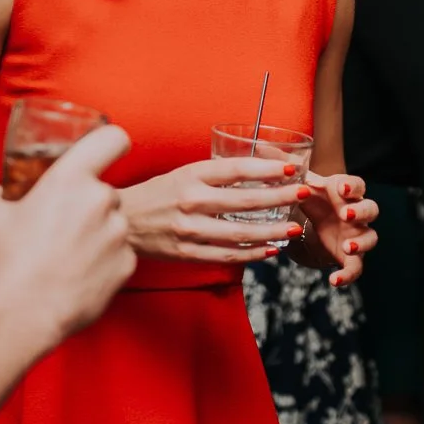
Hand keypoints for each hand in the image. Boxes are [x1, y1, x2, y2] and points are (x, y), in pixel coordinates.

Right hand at [0, 123, 136, 345]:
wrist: (24, 311)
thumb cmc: (7, 260)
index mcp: (71, 179)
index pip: (112, 139)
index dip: (110, 143)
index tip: (105, 152)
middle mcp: (101, 200)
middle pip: (106, 191)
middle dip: (89, 206)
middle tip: (64, 226)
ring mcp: (118, 233)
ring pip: (114, 224)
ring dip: (98, 234)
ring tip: (69, 255)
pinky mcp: (127, 264)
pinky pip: (120, 254)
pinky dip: (105, 262)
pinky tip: (79, 274)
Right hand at [119, 158, 313, 262]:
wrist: (120, 222)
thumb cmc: (155, 195)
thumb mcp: (181, 174)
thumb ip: (214, 175)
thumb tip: (257, 171)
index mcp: (190, 176)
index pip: (236, 170)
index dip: (267, 169)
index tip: (291, 169)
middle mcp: (190, 201)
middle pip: (244, 201)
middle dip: (279, 197)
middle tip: (304, 193)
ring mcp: (189, 229)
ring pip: (240, 232)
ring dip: (272, 230)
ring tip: (295, 227)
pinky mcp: (187, 252)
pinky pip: (227, 255)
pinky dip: (252, 254)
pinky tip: (272, 249)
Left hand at [298, 172, 378, 286]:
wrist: (314, 221)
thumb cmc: (312, 198)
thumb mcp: (303, 186)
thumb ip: (294, 174)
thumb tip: (273, 156)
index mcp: (346, 192)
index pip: (358, 185)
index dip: (352, 187)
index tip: (341, 189)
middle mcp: (357, 213)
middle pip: (371, 209)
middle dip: (361, 211)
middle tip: (346, 214)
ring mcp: (357, 234)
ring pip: (371, 237)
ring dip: (362, 242)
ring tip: (347, 246)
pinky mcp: (352, 256)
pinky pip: (356, 267)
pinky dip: (348, 275)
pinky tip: (334, 280)